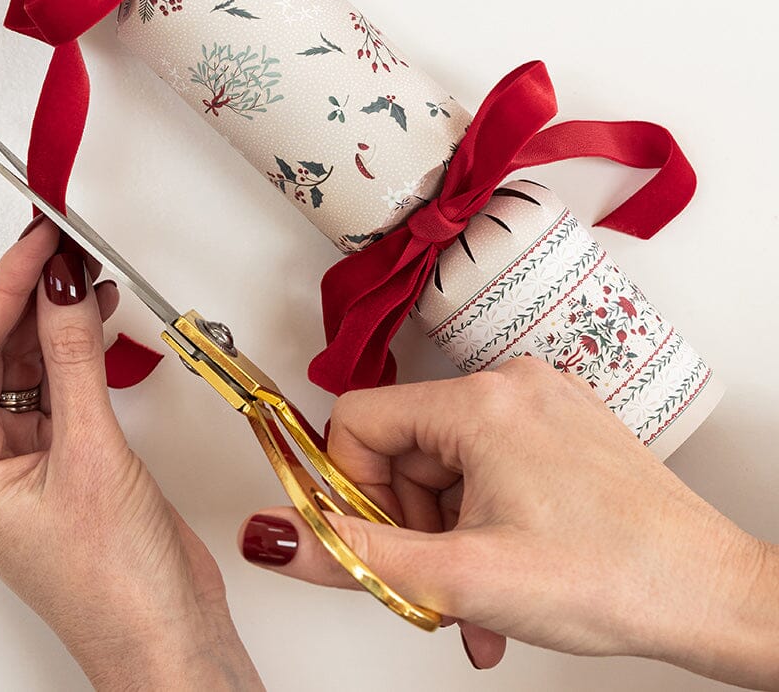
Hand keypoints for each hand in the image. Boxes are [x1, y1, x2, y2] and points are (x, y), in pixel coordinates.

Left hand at [0, 219, 262, 691]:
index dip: (4, 285)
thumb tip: (61, 285)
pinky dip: (79, 342)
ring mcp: (21, 456)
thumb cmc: (116, 585)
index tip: (37, 239)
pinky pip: (59, 378)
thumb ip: (76, 359)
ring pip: (27, 358)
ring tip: (87, 269)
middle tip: (62, 241)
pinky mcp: (62, 454)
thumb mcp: (92, 454)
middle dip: (29, 292)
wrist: (168, 639)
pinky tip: (98, 314)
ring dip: (57, 314)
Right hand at [240, 357, 778, 687]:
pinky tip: (501, 580)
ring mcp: (543, 406)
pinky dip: (482, 523)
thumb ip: (355, 556)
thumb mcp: (462, 575)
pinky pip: (491, 468)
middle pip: (405, 448)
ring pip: (449, 468)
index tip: (366, 544)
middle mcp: (511, 385)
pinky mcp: (564, 431)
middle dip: (407, 528)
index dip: (349, 489)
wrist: (711, 594)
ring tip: (474, 603)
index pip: (360, 420)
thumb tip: (275, 536)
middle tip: (429, 587)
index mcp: (481, 400)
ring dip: (446, 538)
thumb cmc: (613, 575)